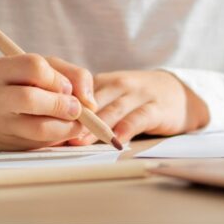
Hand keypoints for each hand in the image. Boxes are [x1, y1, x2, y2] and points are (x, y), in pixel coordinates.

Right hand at [0, 53, 97, 150]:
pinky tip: (64, 131)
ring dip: (66, 127)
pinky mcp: (7, 145)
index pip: (34, 67)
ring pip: (37, 128)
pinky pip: (40, 144)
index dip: (57, 78)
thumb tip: (90, 103)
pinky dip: (59, 138)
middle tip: (77, 109)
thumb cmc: (23, 83)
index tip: (67, 88)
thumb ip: (73, 75)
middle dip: (62, 105)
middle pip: (30, 98)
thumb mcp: (44, 69)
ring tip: (77, 123)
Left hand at [66, 70, 209, 145]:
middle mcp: (119, 85)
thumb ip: (89, 106)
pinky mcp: (156, 107)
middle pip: (92, 102)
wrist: (179, 92)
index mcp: (104, 82)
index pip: (78, 93)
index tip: (44, 123)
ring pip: (112, 110)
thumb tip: (53, 126)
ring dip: (95, 126)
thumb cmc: (137, 98)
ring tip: (79, 141)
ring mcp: (138, 95)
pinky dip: (126, 128)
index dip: (61, 107)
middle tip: (55, 134)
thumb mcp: (112, 95)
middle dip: (73, 119)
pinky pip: (139, 117)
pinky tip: (117, 139)